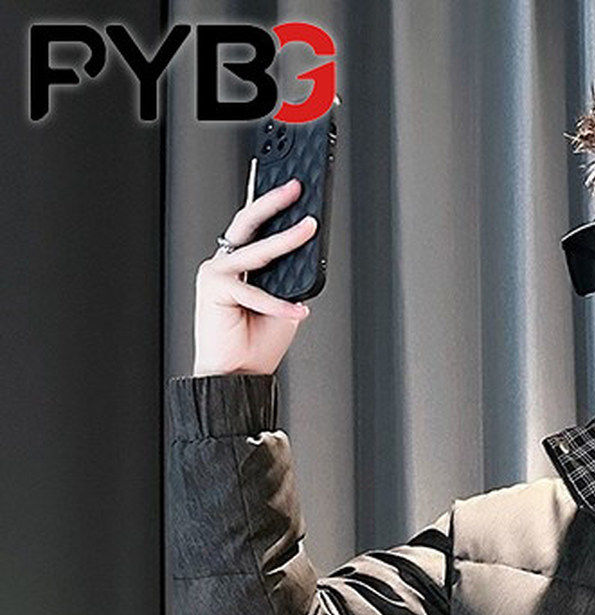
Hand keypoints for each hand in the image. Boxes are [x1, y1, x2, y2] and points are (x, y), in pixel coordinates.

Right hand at [191, 176, 317, 377]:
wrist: (238, 374)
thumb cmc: (257, 344)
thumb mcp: (285, 307)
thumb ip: (291, 282)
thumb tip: (306, 258)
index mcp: (242, 267)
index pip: (257, 229)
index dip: (270, 205)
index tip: (291, 189)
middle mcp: (227, 264)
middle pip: (249, 223)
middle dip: (273, 201)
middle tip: (296, 188)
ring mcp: (217, 272)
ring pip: (255, 249)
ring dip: (286, 238)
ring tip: (308, 228)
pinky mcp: (214, 288)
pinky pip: (253, 291)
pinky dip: (277, 304)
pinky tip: (297, 311)